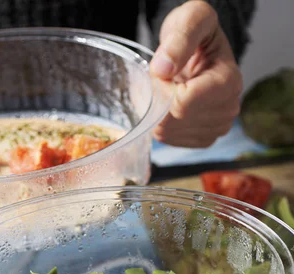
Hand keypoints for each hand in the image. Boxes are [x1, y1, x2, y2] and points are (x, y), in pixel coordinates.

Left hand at [150, 0, 242, 147]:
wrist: (200, 49)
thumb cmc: (196, 33)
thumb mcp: (191, 20)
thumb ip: (179, 39)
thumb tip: (163, 69)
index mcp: (228, 82)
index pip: (181, 103)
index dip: (161, 87)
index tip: (163, 69)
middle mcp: (228, 109)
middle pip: (174, 120)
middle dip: (159, 99)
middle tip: (166, 78)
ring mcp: (217, 127)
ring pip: (168, 132)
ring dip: (158, 110)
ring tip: (170, 89)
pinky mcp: (204, 139)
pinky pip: (169, 139)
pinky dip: (162, 122)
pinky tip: (171, 105)